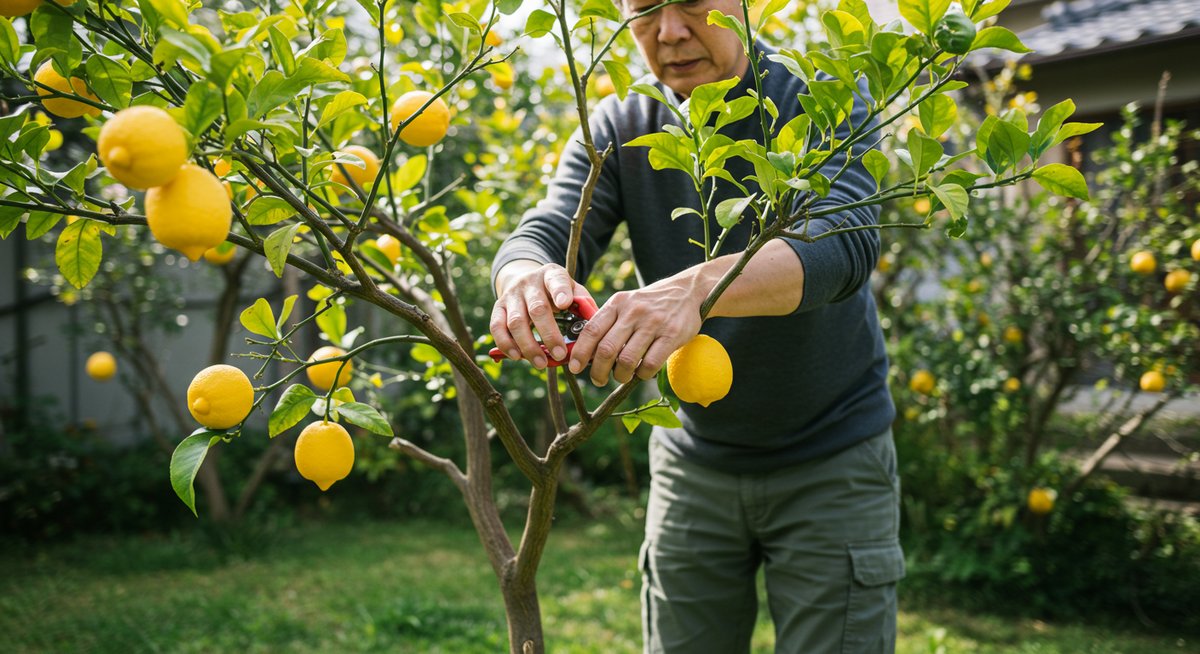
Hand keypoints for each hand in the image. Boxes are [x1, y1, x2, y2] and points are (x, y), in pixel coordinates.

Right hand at [490, 262, 591, 368]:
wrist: (526, 280)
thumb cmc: (557, 293)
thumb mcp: (573, 291)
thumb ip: (584, 307)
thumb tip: (597, 331)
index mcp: (552, 275)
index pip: (556, 281)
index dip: (560, 292)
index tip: (565, 304)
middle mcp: (529, 282)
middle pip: (537, 308)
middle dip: (549, 334)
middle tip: (560, 355)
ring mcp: (512, 295)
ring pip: (516, 322)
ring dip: (528, 345)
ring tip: (541, 363)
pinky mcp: (498, 307)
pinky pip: (497, 327)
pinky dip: (506, 344)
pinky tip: (517, 357)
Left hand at [567, 272, 704, 385]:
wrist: (686, 291)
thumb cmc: (649, 304)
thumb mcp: (626, 304)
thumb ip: (608, 323)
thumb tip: (586, 353)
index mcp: (617, 303)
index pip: (591, 330)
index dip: (580, 352)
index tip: (575, 367)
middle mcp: (633, 311)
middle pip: (606, 349)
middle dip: (598, 371)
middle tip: (598, 380)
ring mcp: (653, 323)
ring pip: (626, 360)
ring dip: (620, 375)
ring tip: (621, 377)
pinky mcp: (671, 335)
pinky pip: (650, 364)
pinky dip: (641, 375)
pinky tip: (641, 372)